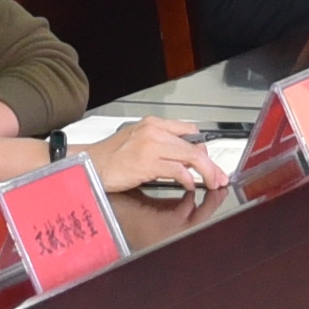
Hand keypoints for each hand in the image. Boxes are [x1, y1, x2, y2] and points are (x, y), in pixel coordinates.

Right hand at [89, 122, 219, 203]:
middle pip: (194, 145)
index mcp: (153, 124)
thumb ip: (160, 146)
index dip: (202, 147)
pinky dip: (188, 178)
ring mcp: (151, 145)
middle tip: (219, 176)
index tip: (209, 161)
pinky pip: (177, 169)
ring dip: (206, 172)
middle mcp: (154, 131)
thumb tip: (182, 158)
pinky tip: (190, 185)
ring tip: (212, 182)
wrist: (89, 164)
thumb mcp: (137, 142)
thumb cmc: (110, 157)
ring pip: (190, 156)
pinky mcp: (147, 162)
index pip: (189, 130)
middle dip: (211, 164)